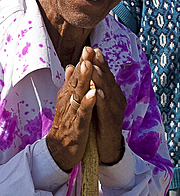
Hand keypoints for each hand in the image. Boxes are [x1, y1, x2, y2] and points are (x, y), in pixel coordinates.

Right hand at [46, 47, 96, 170]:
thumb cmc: (65, 123)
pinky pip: (82, 113)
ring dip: (83, 79)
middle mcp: (68, 101)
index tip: (89, 48)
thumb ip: (69, 84)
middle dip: (83, 65)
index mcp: (67, 95)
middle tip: (87, 50)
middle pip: (75, 81)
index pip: (75, 76)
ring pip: (77, 94)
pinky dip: (87, 103)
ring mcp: (71, 113)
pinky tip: (92, 94)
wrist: (58, 150)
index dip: (82, 62)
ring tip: (88, 65)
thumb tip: (70, 66)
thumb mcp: (67, 102)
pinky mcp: (76, 126)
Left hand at [85, 47, 125, 164]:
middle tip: (94, 52)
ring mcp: (114, 110)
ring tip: (95, 68)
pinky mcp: (111, 122)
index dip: (97, 61)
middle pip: (107, 78)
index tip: (91, 48)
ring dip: (101, 79)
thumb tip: (81, 65)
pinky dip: (101, 101)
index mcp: (110, 91)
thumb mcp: (93, 99)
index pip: (103, 73)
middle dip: (100, 65)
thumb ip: (89, 82)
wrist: (104, 146)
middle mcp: (115, 98)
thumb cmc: (98, 120)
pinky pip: (105, 110)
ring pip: (107, 91)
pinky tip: (97, 93)